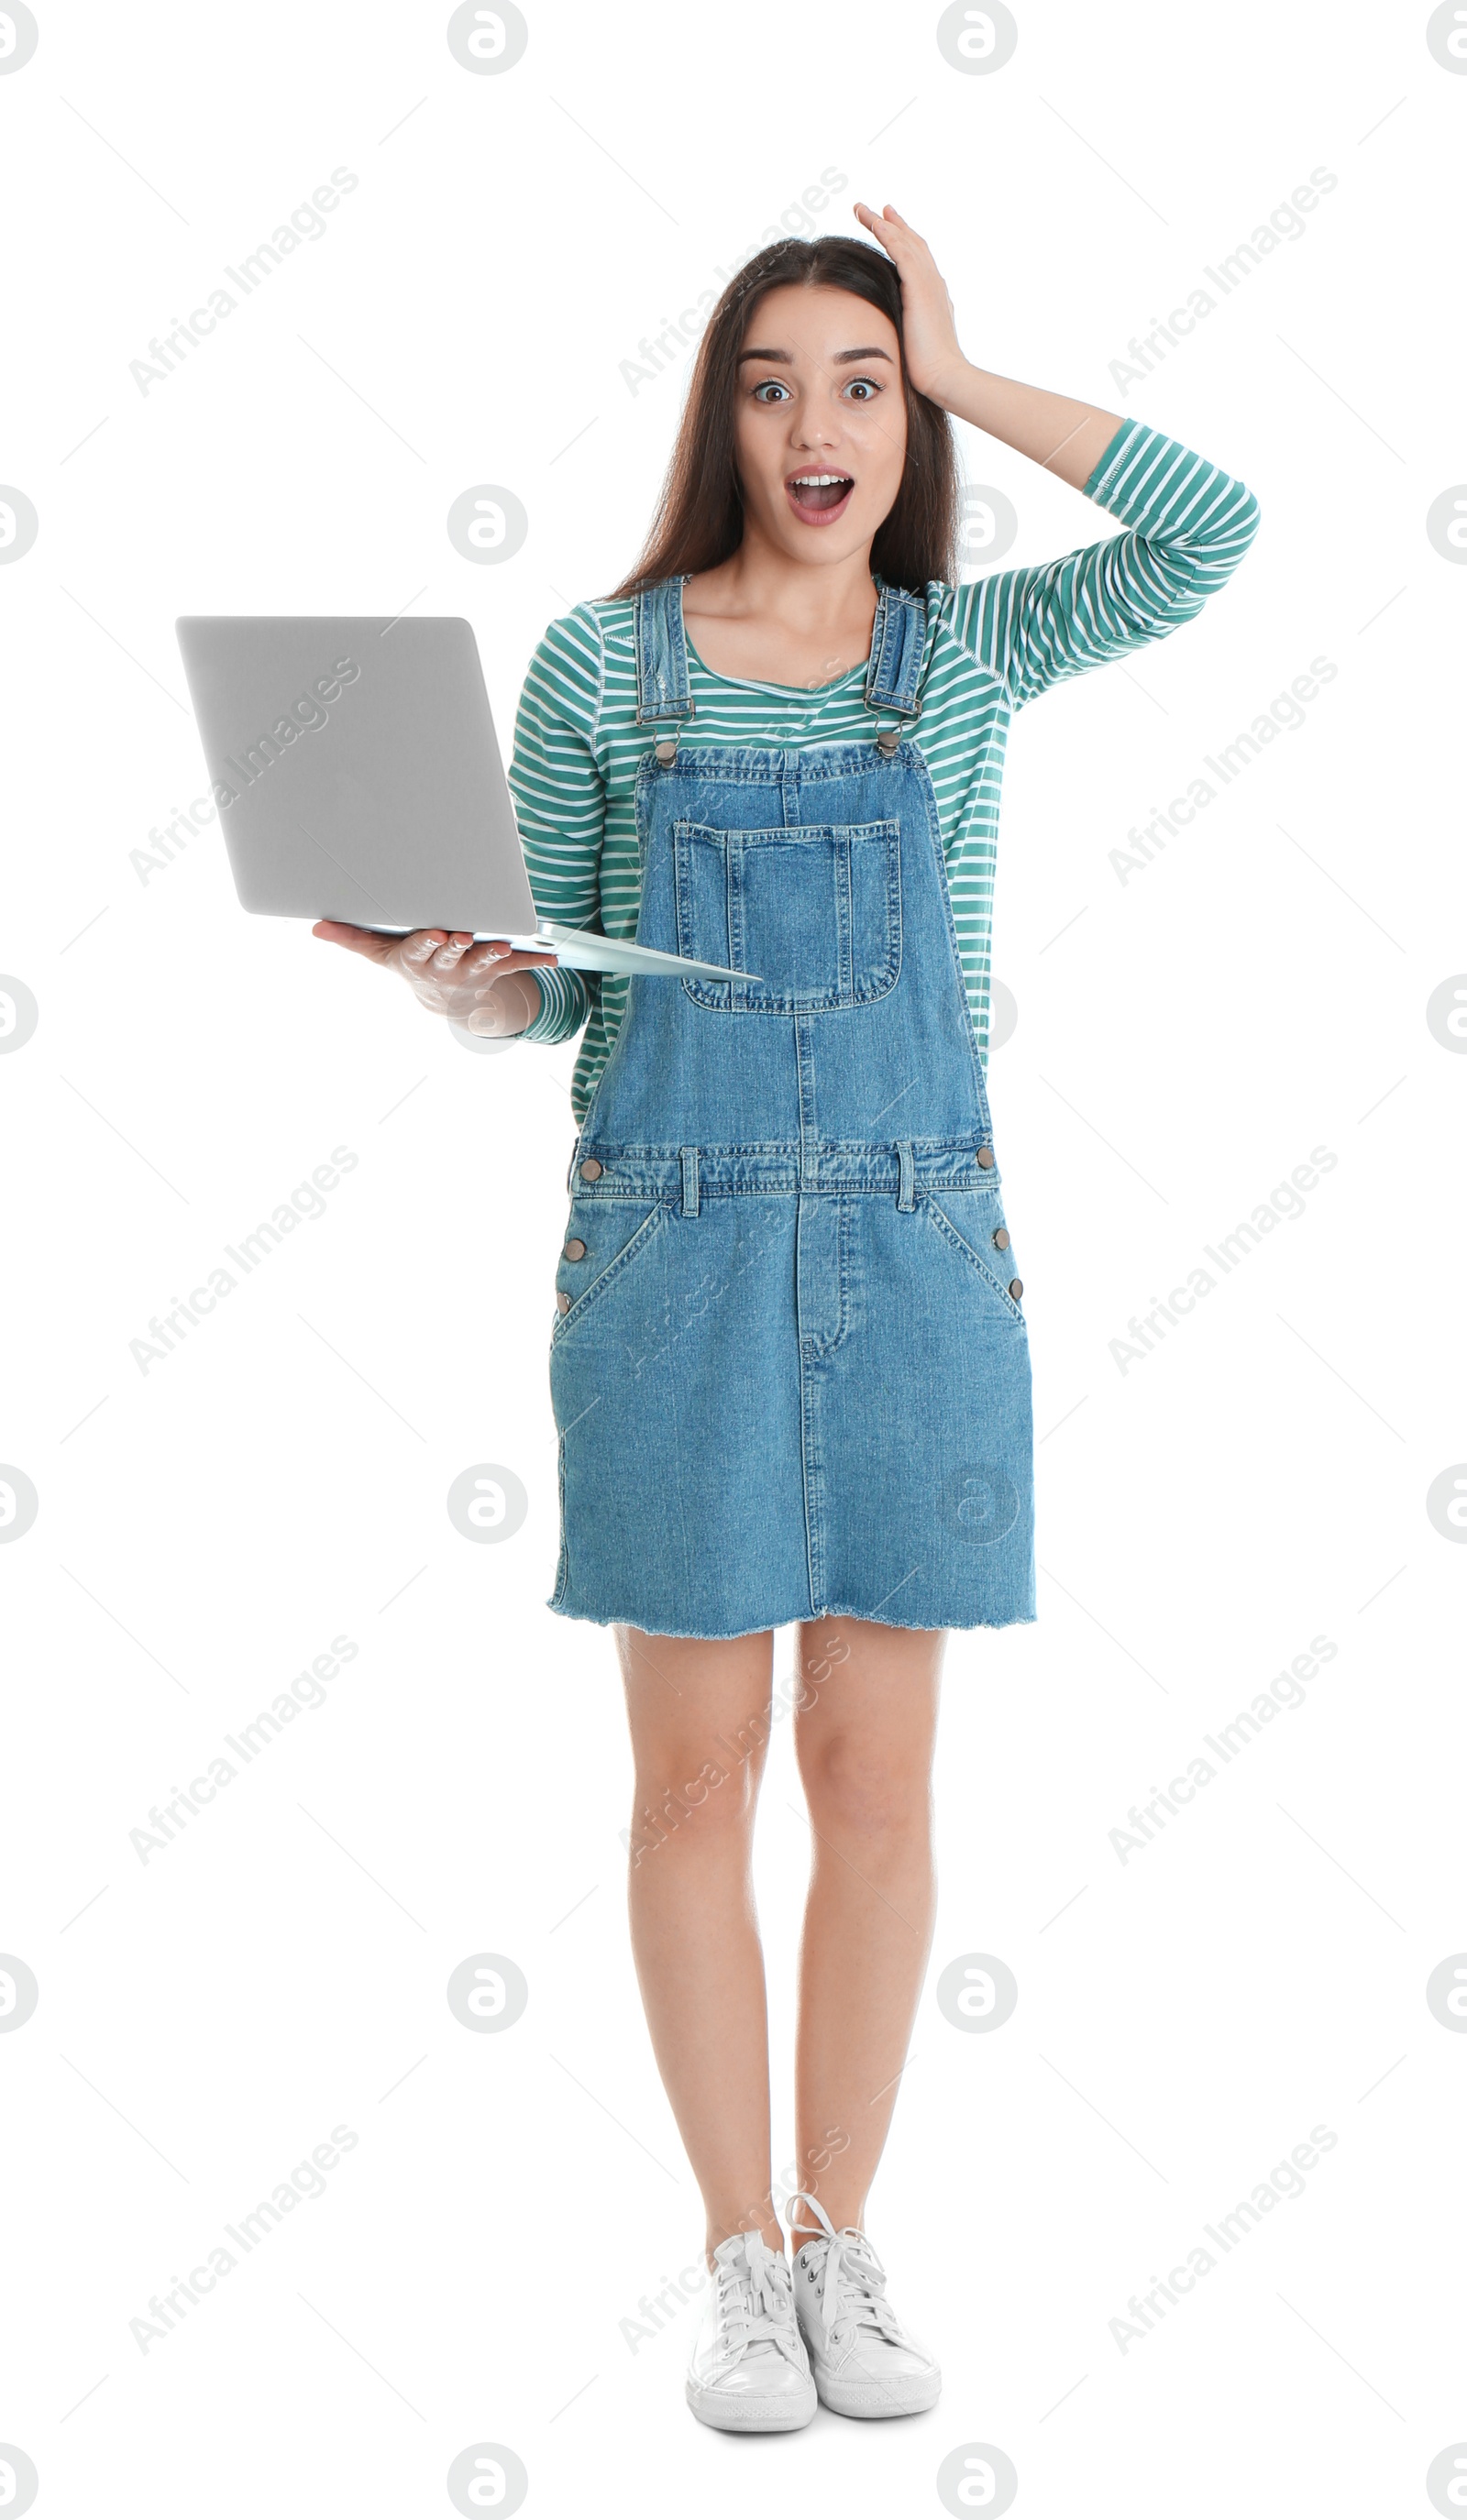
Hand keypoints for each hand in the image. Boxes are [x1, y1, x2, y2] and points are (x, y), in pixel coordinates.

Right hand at [312, 923, 558, 1036]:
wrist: (446, 1003)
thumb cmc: (411, 966)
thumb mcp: (380, 955)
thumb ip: (351, 939)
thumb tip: (315, 927)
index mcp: (419, 960)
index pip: (421, 951)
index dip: (428, 945)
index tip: (435, 935)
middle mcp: (446, 968)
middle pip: (452, 957)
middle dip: (458, 948)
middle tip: (465, 937)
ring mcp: (474, 970)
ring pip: (485, 962)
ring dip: (495, 954)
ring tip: (504, 946)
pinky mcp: (497, 970)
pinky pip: (519, 965)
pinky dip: (537, 960)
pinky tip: (555, 956)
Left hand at [853, 201, 967, 407]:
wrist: (943, 376)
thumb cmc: (927, 370)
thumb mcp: (913, 343)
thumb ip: (904, 328)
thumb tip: (887, 331)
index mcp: (932, 295)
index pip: (916, 260)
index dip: (902, 241)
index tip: (887, 226)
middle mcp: (934, 283)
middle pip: (912, 244)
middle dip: (893, 225)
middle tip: (878, 209)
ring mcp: (929, 283)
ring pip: (904, 242)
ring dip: (883, 223)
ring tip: (862, 210)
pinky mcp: (920, 287)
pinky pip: (902, 252)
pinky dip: (889, 235)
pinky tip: (876, 224)